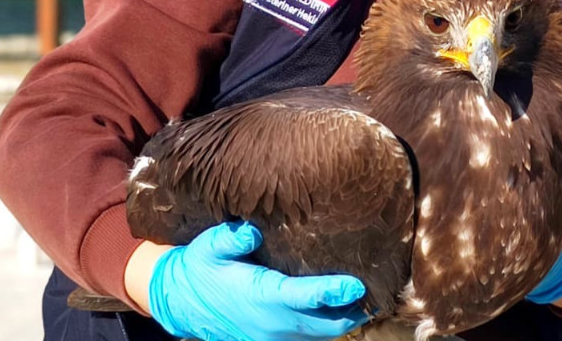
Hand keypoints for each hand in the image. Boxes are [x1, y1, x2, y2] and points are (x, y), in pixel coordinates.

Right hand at [148, 221, 367, 340]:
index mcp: (261, 296)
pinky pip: (309, 337)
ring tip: (367, 300)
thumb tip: (253, 232)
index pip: (304, 297)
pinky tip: (340, 308)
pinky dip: (328, 326)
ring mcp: (273, 336)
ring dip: (343, 320)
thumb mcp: (209, 247)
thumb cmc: (201, 269)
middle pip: (324, 323)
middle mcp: (272, 322)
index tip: (357, 285)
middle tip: (379, 291)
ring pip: (320, 334)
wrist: (182, 302)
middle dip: (353, 311)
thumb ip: (231, 239)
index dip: (332, 292)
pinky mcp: (272, 340)